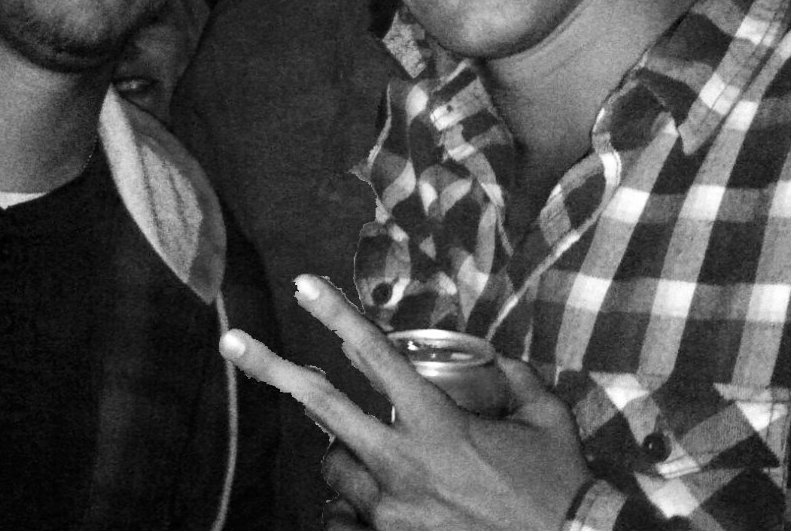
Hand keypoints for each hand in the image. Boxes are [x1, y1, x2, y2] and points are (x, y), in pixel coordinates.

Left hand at [219, 275, 590, 530]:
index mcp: (437, 422)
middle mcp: (401, 461)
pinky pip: (349, 520)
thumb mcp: (546, 419)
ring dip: (340, 453)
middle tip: (233, 342)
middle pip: (322, 405)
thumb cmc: (557, 488)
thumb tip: (498, 361)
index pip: (375, 354)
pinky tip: (366, 503)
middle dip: (272, 368)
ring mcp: (390, 510)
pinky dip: (354, 508)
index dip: (336, 313)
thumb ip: (517, 380)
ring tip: (364, 451)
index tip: (303, 284)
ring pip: (332, 466)